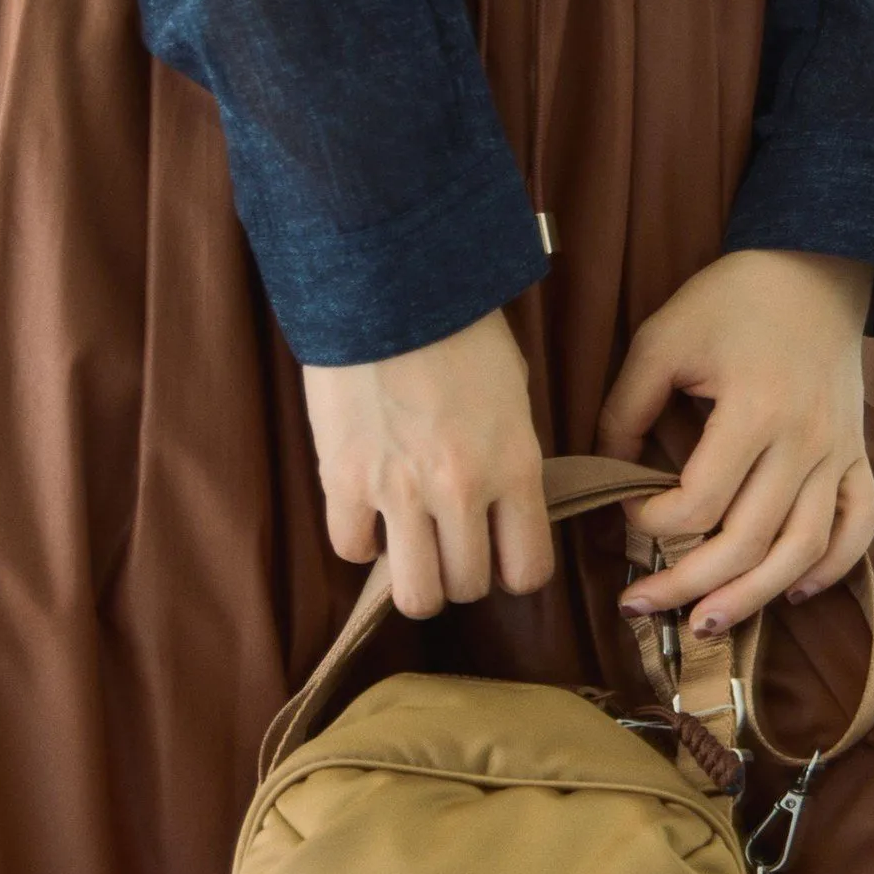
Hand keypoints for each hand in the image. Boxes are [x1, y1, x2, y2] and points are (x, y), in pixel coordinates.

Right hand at [302, 307, 553, 618]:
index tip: (502, 557)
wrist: (387, 279)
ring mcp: (399, 490)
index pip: (529, 570)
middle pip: (468, 588)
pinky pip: (352, 550)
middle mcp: (462, 490)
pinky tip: (366, 516)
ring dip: (415, 579)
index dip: (515, 573)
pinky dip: (360, 543)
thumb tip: (499, 503)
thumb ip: (510, 457)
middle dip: (461, 576)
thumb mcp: (512, 393)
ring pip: (415, 594)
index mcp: (515, 466)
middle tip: (449, 546)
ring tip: (410, 549)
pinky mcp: (343, 479)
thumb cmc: (458, 325)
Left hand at [597, 248, 873, 636]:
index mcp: (754, 410)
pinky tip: (795, 592)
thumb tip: (604, 474)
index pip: (698, 501)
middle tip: (639, 606)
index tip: (626, 514)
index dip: (651, 522)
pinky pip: (858, 525)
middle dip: (687, 585)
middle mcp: (803, 442)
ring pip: (802, 550)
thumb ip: (625, 410)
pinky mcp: (857, 456)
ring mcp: (837, 453)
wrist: (815, 267)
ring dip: (754, 598)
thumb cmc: (731, 300)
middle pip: (747, 542)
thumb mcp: (662, 339)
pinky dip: (833, 566)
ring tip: (706, 625)